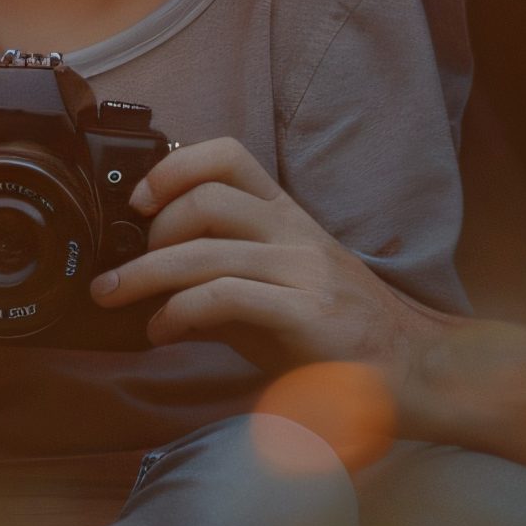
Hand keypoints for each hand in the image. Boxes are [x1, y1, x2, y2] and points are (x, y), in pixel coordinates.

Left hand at [89, 137, 452, 391]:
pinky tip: (161, 332)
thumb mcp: (273, 294)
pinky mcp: (304, 313)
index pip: (229, 156)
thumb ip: (218, 283)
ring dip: (143, 275)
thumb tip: (151, 290)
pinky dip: (177, 311)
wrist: (410, 369)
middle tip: (126, 270)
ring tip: (115, 297)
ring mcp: (302, 270)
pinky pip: (225, 296)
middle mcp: (294, 232)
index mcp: (287, 217)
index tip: (139, 201)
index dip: (174, 167)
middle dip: (150, 233)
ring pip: (206, 249)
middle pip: (207, 196)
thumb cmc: (336, 335)